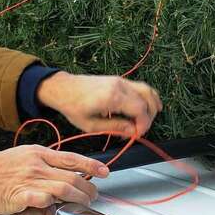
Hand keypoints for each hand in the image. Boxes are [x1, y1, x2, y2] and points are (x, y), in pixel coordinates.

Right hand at [0, 145, 109, 214]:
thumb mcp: (21, 161)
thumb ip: (41, 174)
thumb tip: (56, 190)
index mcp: (38, 153)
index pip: (71, 158)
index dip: (91, 165)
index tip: (105, 171)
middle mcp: (36, 164)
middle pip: (72, 176)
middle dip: (88, 187)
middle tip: (94, 195)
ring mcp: (30, 179)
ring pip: (64, 188)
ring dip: (78, 198)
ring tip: (84, 204)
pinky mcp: (21, 195)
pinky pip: (44, 200)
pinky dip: (54, 206)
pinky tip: (58, 211)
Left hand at [37, 72, 162, 137]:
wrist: (63, 89)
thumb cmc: (73, 107)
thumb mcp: (91, 125)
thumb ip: (115, 127)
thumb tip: (133, 131)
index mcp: (113, 97)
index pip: (140, 110)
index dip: (143, 124)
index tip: (137, 134)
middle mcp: (119, 86)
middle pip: (147, 99)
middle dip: (149, 117)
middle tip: (140, 130)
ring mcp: (120, 81)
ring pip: (147, 90)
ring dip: (152, 105)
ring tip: (148, 119)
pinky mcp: (119, 80)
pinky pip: (139, 86)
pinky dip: (146, 97)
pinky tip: (147, 107)